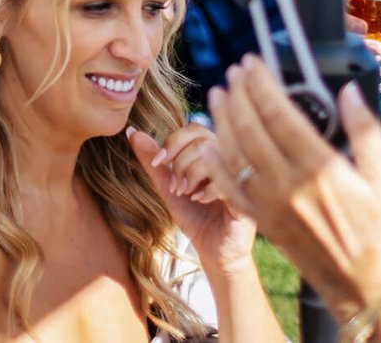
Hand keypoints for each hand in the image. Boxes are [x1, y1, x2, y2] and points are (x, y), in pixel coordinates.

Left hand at [129, 124, 255, 272]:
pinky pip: (224, 180)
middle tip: (176, 186)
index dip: (172, 142)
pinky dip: (205, 189)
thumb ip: (153, 161)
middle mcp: (233, 160)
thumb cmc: (196, 216)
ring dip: (190, 175)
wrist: (214, 251)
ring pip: (211, 156)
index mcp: (216, 152)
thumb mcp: (168, 187)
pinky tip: (201, 200)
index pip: (194, 129)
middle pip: (202, 139)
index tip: (158, 163)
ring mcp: (242, 177)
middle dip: (180, 162)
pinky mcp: (247, 197)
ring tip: (186, 193)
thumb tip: (132, 131)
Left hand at [202, 61, 380, 316]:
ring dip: (222, 120)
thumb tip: (348, 91)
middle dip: (238, 94)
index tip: (253, 63)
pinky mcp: (263, 221)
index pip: (279, 113)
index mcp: (320, 168)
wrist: (368, 289)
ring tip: (219, 96)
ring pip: (234, 152)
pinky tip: (210, 144)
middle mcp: (289, 184)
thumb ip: (366, 130)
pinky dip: (216, 163)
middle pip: (250, 127)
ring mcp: (271, 204)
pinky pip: (231, 187)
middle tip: (234, 72)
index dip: (261, 83)